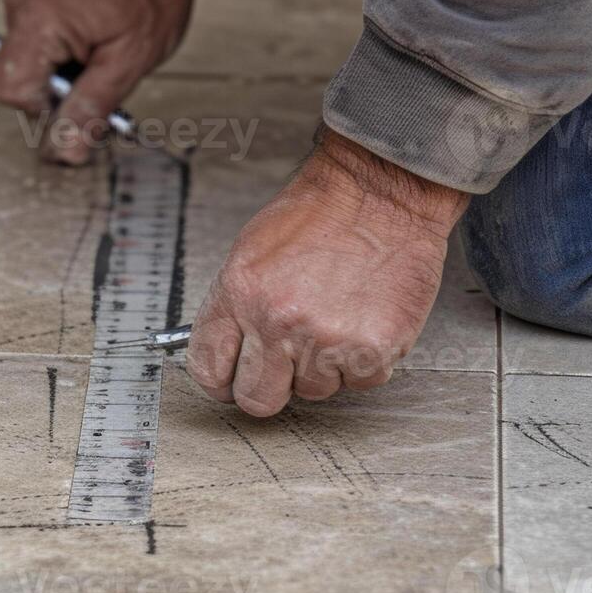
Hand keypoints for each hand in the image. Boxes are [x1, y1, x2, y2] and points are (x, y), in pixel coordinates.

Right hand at [0, 0, 191, 163]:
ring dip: (55, 71)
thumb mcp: (130, 61)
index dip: (43, 107)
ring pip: (23, 61)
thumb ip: (92, 108)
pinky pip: (30, 39)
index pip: (12, 90)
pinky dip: (55, 50)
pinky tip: (83, 41)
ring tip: (93, 55)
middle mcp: (20, 2)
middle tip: (92, 78)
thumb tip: (65, 152)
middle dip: (51, 91)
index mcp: (40, 18)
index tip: (76, 100)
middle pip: (12, 78)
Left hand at [187, 129, 470, 416]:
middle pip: (258, 399)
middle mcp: (278, 321)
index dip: (223, 381)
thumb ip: (235, 307)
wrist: (382, 194)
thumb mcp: (254, 251)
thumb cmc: (321, 215)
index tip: (234, 379)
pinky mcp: (371, 349)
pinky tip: (364, 320)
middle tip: (290, 362)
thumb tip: (226, 352)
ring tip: (338, 318)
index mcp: (241, 293)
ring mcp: (326, 339)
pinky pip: (359, 382)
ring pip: (314, 391)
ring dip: (325, 366)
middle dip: (272, 386)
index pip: (210, 368)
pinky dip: (364, 360)